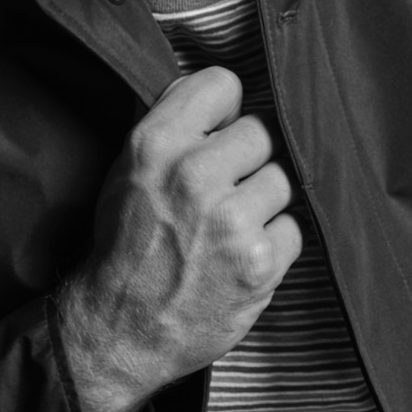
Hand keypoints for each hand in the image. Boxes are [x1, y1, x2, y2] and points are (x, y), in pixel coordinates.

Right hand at [58, 66, 303, 411]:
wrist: (119, 328)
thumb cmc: (125, 245)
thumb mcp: (127, 170)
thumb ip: (169, 124)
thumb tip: (217, 94)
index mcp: (156, 143)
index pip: (223, 83)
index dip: (225, 110)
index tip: (219, 132)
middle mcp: (194, 175)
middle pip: (260, 133)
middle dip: (245, 162)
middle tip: (222, 191)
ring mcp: (230, 220)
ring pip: (280, 181)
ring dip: (261, 204)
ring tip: (228, 229)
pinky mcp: (259, 262)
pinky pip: (292, 229)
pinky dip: (272, 245)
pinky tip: (240, 257)